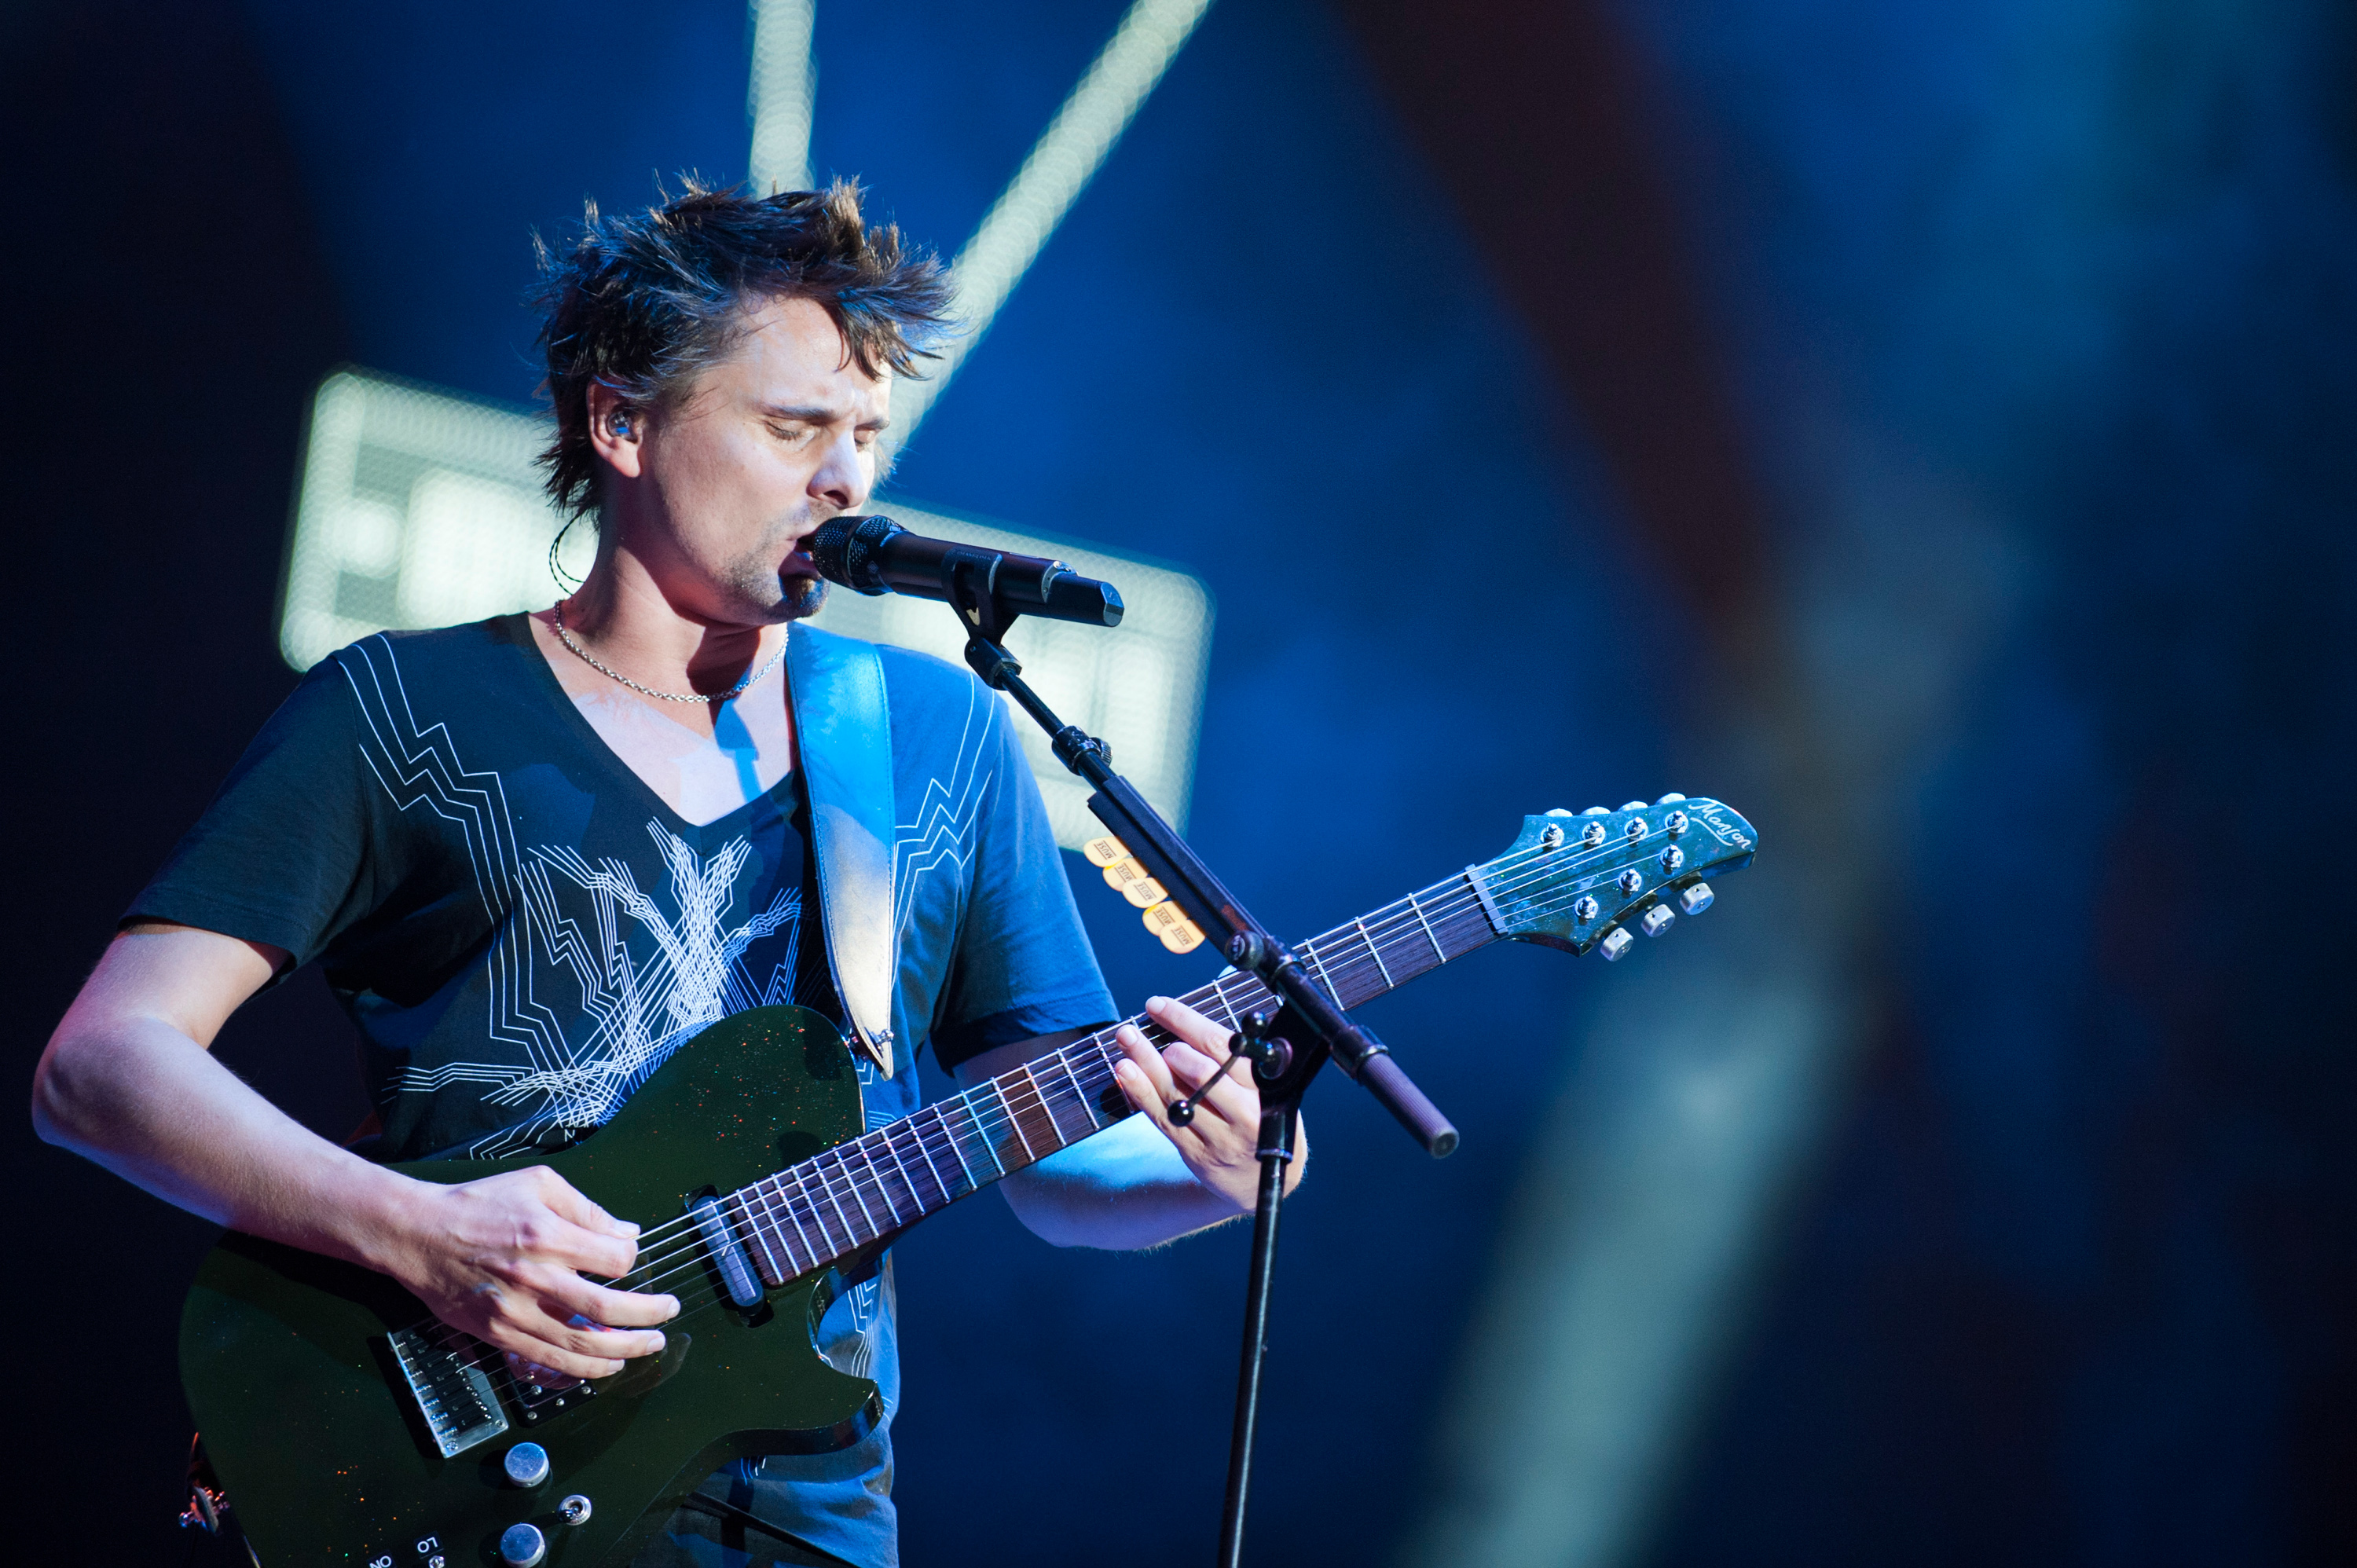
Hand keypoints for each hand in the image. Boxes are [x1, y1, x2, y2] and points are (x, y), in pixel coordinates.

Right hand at [371, 1165, 677, 1378]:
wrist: (417, 1234)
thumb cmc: (479, 1204)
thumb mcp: (538, 1184)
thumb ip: (588, 1209)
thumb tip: (628, 1232)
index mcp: (548, 1236)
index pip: (615, 1259)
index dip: (633, 1259)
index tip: (632, 1257)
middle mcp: (535, 1278)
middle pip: (608, 1309)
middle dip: (649, 1314)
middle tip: (670, 1312)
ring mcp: (515, 1312)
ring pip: (581, 1344)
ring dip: (624, 1350)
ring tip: (650, 1345)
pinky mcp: (498, 1334)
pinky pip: (548, 1361)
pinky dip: (583, 1369)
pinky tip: (606, 1366)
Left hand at [1112, 996, 1305, 1212]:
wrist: (1263, 1182)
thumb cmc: (1264, 1121)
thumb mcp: (1270, 1089)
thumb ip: (1237, 1061)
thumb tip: (1188, 1024)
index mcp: (1265, 1088)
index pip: (1222, 1046)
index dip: (1185, 1021)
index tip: (1158, 1006)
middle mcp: (1245, 1113)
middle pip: (1201, 1072)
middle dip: (1169, 1047)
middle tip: (1148, 1035)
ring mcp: (1219, 1137)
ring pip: (1177, 1096)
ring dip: (1146, 1064)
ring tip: (1126, 1040)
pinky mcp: (1196, 1154)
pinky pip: (1163, 1120)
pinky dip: (1141, 1094)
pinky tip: (1125, 1073)